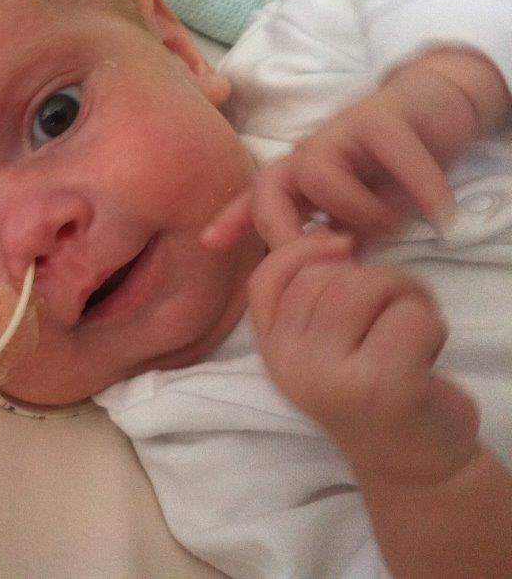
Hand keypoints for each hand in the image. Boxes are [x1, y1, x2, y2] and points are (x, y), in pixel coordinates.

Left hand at [202, 47, 507, 251]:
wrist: (436, 107)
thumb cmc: (390, 167)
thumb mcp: (358, 214)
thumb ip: (336, 244)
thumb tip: (321, 287)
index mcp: (299, 179)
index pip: (256, 201)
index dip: (231, 220)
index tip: (208, 243)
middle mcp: (311, 154)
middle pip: (271, 186)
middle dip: (288, 230)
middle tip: (335, 256)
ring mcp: (342, 132)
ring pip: (320, 175)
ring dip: (359, 211)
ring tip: (394, 226)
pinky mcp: (385, 117)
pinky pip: (395, 156)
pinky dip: (421, 190)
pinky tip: (442, 216)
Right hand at [247, 230, 480, 484]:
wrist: (411, 464)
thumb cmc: (370, 389)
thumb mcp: (321, 347)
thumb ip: (310, 296)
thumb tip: (330, 233)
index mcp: (273, 352)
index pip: (266, 278)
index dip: (302, 249)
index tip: (343, 245)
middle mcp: (292, 366)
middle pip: (323, 277)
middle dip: (372, 274)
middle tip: (394, 305)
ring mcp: (334, 378)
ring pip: (366, 287)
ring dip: (404, 294)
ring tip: (410, 324)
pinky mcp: (383, 386)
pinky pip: (410, 315)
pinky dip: (432, 323)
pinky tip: (427, 353)